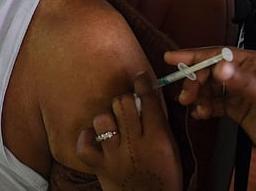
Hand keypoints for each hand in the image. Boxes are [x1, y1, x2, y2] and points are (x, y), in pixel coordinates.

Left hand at [75, 72, 181, 190]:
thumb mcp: (171, 149)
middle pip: (123, 104)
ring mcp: (116, 156)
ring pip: (102, 120)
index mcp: (157, 138)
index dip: (143, 84)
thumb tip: (149, 99)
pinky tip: (93, 136)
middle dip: (124, 101)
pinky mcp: (101, 168)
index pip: (149, 100)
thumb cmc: (165, 178)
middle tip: (126, 107)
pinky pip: (84, 147)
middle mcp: (135, 144)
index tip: (139, 78)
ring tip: (112, 123)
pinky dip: (86, 139)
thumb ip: (160, 125)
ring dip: (106, 118)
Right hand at [165, 47, 255, 190]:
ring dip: (198, 94)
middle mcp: (245, 72)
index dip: (195, 55)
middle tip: (185, 92)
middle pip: (211, 69)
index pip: (219, 54)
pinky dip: (205, 107)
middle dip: (195, 79)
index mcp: (255, 62)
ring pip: (210, 86)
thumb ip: (243, 83)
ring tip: (190, 104)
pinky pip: (214, 102)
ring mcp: (239, 90)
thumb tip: (219, 68)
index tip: (173, 57)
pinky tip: (201, 114)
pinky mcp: (236, 106)